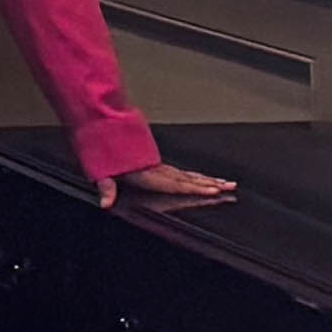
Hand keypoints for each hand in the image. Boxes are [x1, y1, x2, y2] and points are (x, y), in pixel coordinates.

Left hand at [104, 160, 239, 211]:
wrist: (101, 128)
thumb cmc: (102, 150)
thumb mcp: (101, 171)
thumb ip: (107, 188)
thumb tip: (105, 204)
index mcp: (146, 173)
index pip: (175, 183)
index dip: (194, 187)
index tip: (213, 191)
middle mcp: (157, 169)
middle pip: (189, 178)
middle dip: (211, 184)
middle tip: (231, 188)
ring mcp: (159, 165)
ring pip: (189, 174)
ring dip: (208, 179)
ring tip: (227, 183)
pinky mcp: (157, 163)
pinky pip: (182, 171)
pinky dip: (196, 176)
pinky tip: (204, 178)